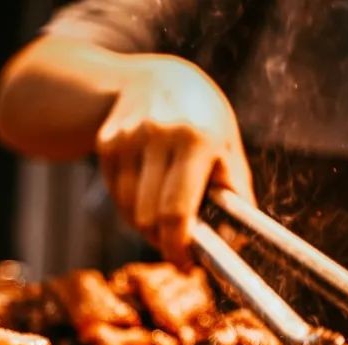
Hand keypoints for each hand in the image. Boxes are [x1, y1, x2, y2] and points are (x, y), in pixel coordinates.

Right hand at [96, 57, 253, 265]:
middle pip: (149, 217)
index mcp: (196, 139)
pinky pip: (116, 196)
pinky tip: (146, 192)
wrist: (153, 77)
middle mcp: (158, 136)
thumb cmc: (201, 117)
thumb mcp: (227, 144)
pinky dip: (131, 206)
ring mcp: (127, 138)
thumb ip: (235, 190)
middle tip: (178, 245)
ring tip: (164, 215)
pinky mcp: (107, 144)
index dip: (178, 247)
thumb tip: (241, 241)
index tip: (185, 265)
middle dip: (163, 240)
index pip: (176, 210)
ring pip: (130, 211)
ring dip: (147, 225)